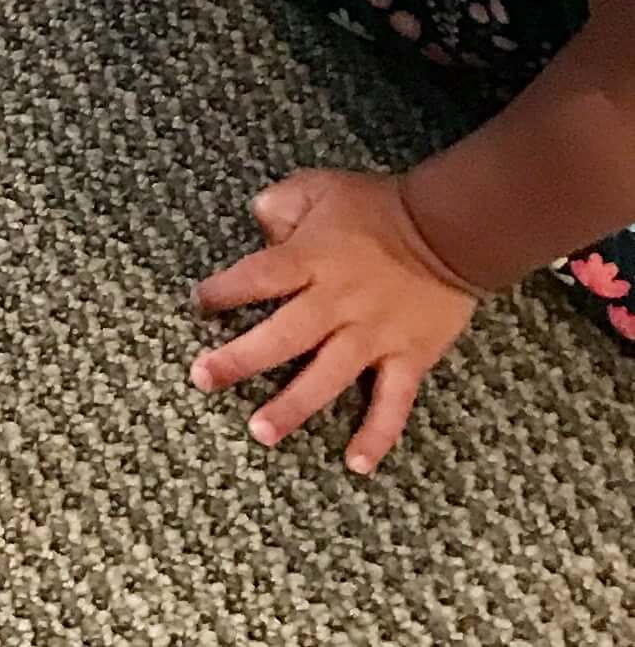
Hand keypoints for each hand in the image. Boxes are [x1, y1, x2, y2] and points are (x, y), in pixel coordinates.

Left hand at [193, 169, 480, 473]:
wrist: (452, 230)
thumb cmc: (379, 206)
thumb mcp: (318, 187)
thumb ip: (280, 206)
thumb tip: (259, 228)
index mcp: (309, 260)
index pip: (255, 278)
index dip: (223, 292)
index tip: (199, 305)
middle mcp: (336, 303)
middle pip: (280, 337)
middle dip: (239, 360)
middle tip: (204, 379)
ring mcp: (373, 335)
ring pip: (326, 377)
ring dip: (293, 407)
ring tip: (261, 432)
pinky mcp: (409, 358)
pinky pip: (392, 403)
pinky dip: (376, 434)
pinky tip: (355, 464)